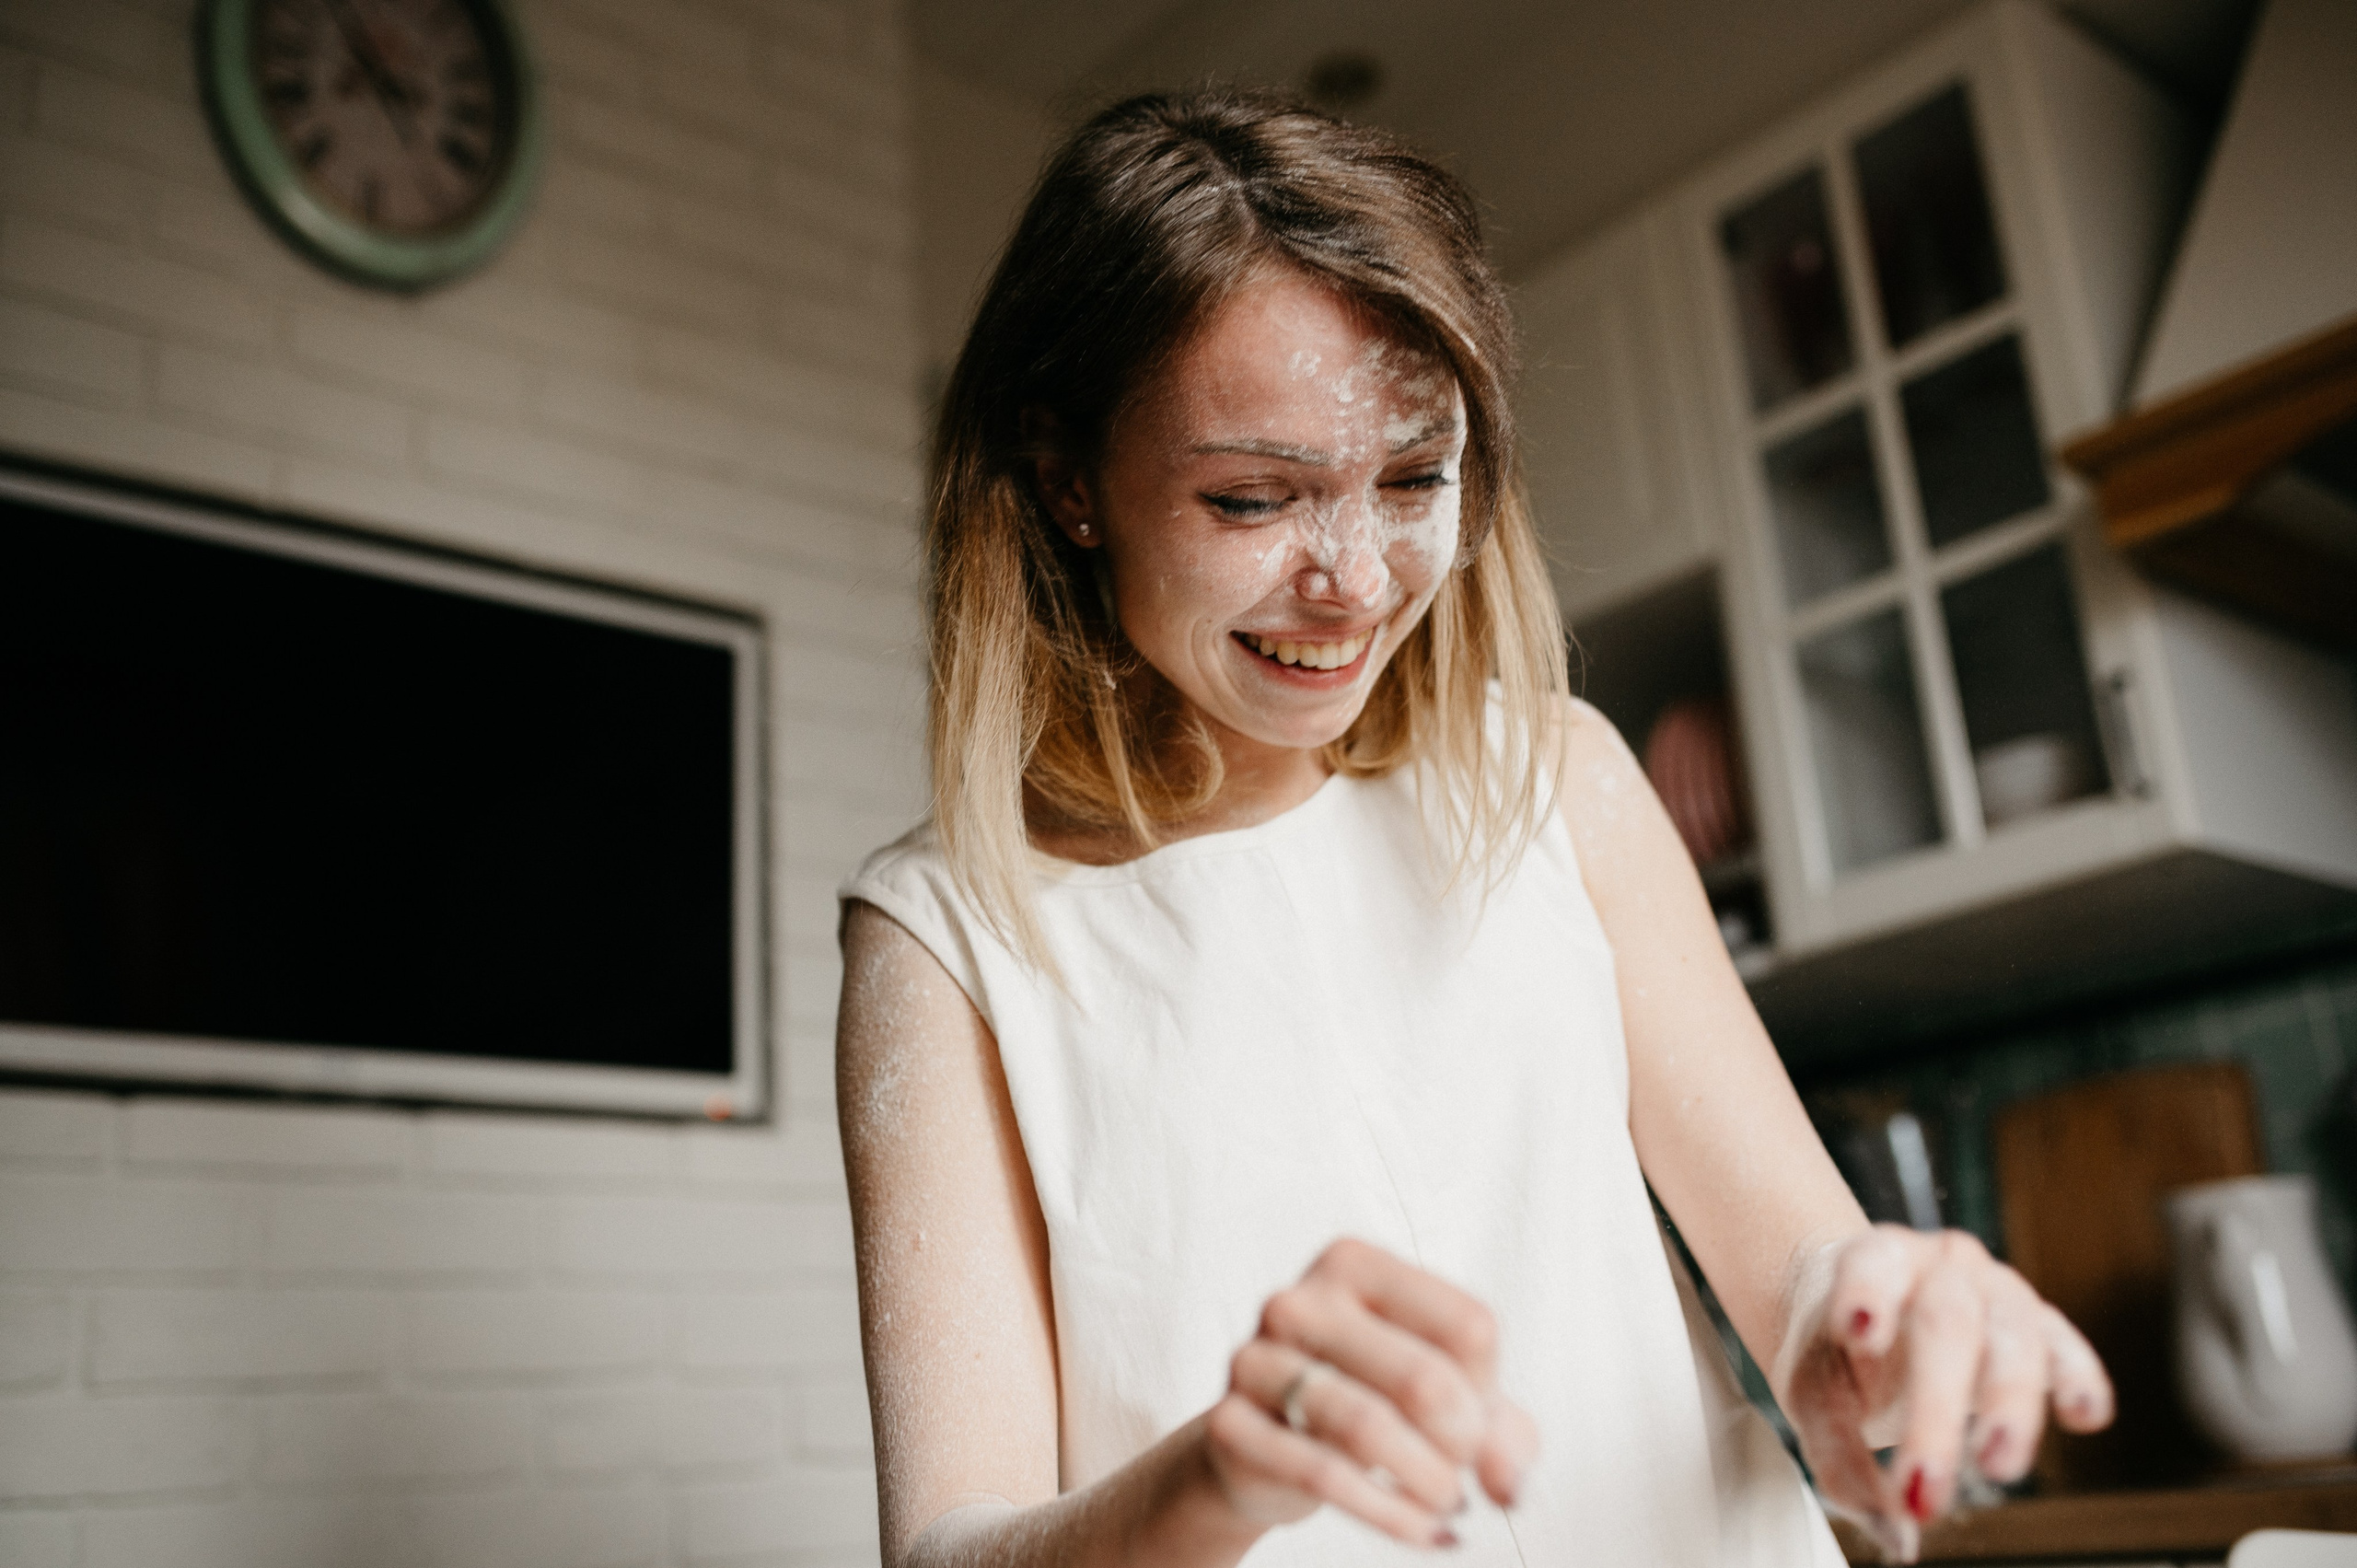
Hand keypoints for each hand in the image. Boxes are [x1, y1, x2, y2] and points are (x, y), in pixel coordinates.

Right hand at [1201, 1238, 1537, 1549]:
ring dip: (1429, 1484)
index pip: (1468, 1325)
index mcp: (1356, 1264)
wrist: (1261, 1449)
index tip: (1476, 1425)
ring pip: (1368, 1427)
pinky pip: (1321, 1474)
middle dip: (1462, 1446)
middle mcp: (1299, 1300)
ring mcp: (1254, 1358)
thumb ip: (1498, 1432)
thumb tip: (1507, 1484)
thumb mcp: (1445, 1401)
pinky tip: (1421, 1533)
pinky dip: (1388, 1515)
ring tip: (1448, 1506)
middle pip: (1424, 1378)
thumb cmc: (1367, 1403)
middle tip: (1462, 1476)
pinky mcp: (1228, 1423)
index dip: (1489, 1392)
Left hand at [1777, 1226, 2113, 1561]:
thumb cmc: (1837, 1349)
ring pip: (2014, 1334)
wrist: (1865, 1310)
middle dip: (1937, 1408)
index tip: (1858, 1331)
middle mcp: (1941, 1265)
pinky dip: (2080, 1379)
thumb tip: (1898, 1537)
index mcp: (1875, 1260)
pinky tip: (2085, 1416)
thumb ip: (1840, 1460)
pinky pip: (2065, 1346)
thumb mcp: (1815, 1393)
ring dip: (2010, 1405)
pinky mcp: (2039, 1322)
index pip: (1869, 1268)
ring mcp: (1996, 1289)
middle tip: (1924, 1483)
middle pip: (1946, 1323)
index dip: (1866, 1296)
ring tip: (1997, 1465)